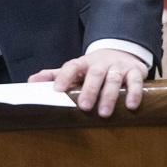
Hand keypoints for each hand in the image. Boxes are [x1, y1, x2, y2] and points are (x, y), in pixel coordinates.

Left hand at [28, 49, 146, 116]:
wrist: (121, 53)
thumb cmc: (93, 68)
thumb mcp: (75, 69)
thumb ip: (55, 75)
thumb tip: (31, 82)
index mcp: (83, 63)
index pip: (71, 67)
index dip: (63, 77)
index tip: (57, 91)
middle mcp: (100, 63)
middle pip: (94, 74)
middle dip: (89, 90)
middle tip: (84, 107)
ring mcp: (118, 66)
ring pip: (114, 79)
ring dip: (109, 96)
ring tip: (104, 113)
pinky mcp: (135, 71)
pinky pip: (135, 81)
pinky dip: (134, 93)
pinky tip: (131, 106)